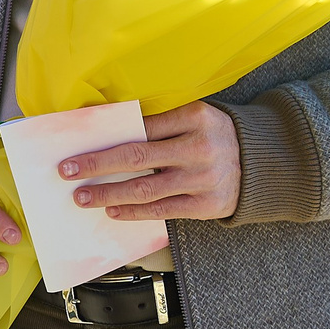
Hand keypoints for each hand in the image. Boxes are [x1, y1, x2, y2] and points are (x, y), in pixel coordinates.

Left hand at [61, 101, 242, 222]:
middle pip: (135, 156)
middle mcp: (198, 147)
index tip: (76, 145)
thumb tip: (108, 134)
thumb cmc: (215, 136)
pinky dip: (133, 211)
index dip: (105, 138)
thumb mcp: (195, 118)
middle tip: (67, 171)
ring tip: (82, 196)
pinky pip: (161, 210)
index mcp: (193, 117)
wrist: (263, 163)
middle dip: (96, 164)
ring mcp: (203, 178)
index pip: (140, 127)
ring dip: (108, 193)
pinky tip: (112, 210)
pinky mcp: (206, 205)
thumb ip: (160, 124)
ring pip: (144, 188)